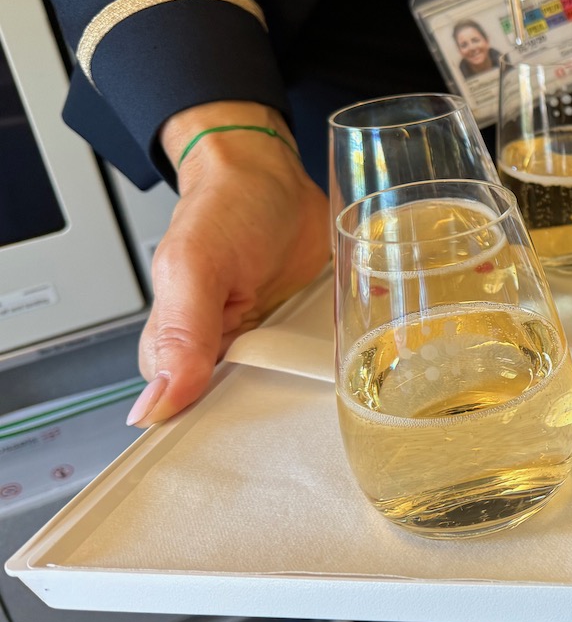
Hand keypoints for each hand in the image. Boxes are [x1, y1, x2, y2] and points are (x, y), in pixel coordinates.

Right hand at [127, 102, 328, 425]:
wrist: (271, 173)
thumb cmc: (225, 209)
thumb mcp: (196, 266)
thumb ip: (180, 334)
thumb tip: (154, 406)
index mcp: (180, 347)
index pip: (195, 414)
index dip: (228, 432)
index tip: (265, 448)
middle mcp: (224, 350)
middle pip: (248, 410)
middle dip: (282, 420)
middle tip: (320, 423)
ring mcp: (268, 341)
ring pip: (290, 391)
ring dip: (319, 393)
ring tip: (355, 395)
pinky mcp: (305, 328)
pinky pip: (322, 362)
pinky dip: (345, 363)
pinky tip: (367, 366)